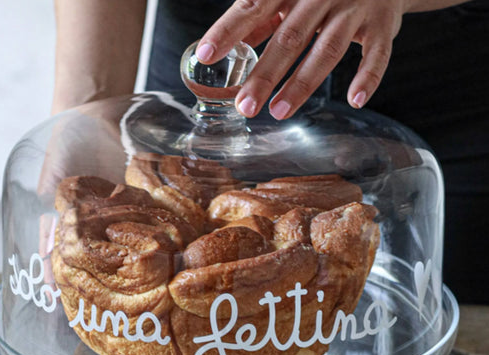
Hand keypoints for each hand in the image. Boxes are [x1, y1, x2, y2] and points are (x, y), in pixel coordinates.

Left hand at [196, 0, 406, 118]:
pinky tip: (354, 100)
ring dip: (302, 84)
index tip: (205, 55)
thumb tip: (230, 45)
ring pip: (326, 49)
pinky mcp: (381, 24)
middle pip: (289, 37)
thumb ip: (262, 17)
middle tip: (244, 106)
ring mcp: (354, 7)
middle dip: (264, 75)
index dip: (228, 30)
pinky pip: (376, 54)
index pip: (253, 6)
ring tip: (278, 112)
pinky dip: (368, 78)